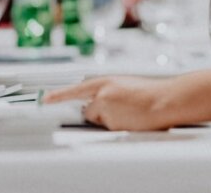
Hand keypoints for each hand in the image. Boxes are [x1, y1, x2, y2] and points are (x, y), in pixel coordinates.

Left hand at [43, 69, 210, 130]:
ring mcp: (105, 109)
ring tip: (129, 113)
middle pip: (87, 109)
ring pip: (99, 121)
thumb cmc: (150, 93)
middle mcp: (101, 94)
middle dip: (97, 112)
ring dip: (109, 120)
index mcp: (104, 81)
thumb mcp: (125, 84)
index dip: (58, 95)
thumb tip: (98, 102)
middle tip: (117, 109)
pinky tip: (131, 119)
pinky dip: (118, 127)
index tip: (46, 99)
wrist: (165, 100)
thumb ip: (108, 91)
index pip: (74, 89)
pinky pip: (109, 129)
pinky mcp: (112, 123)